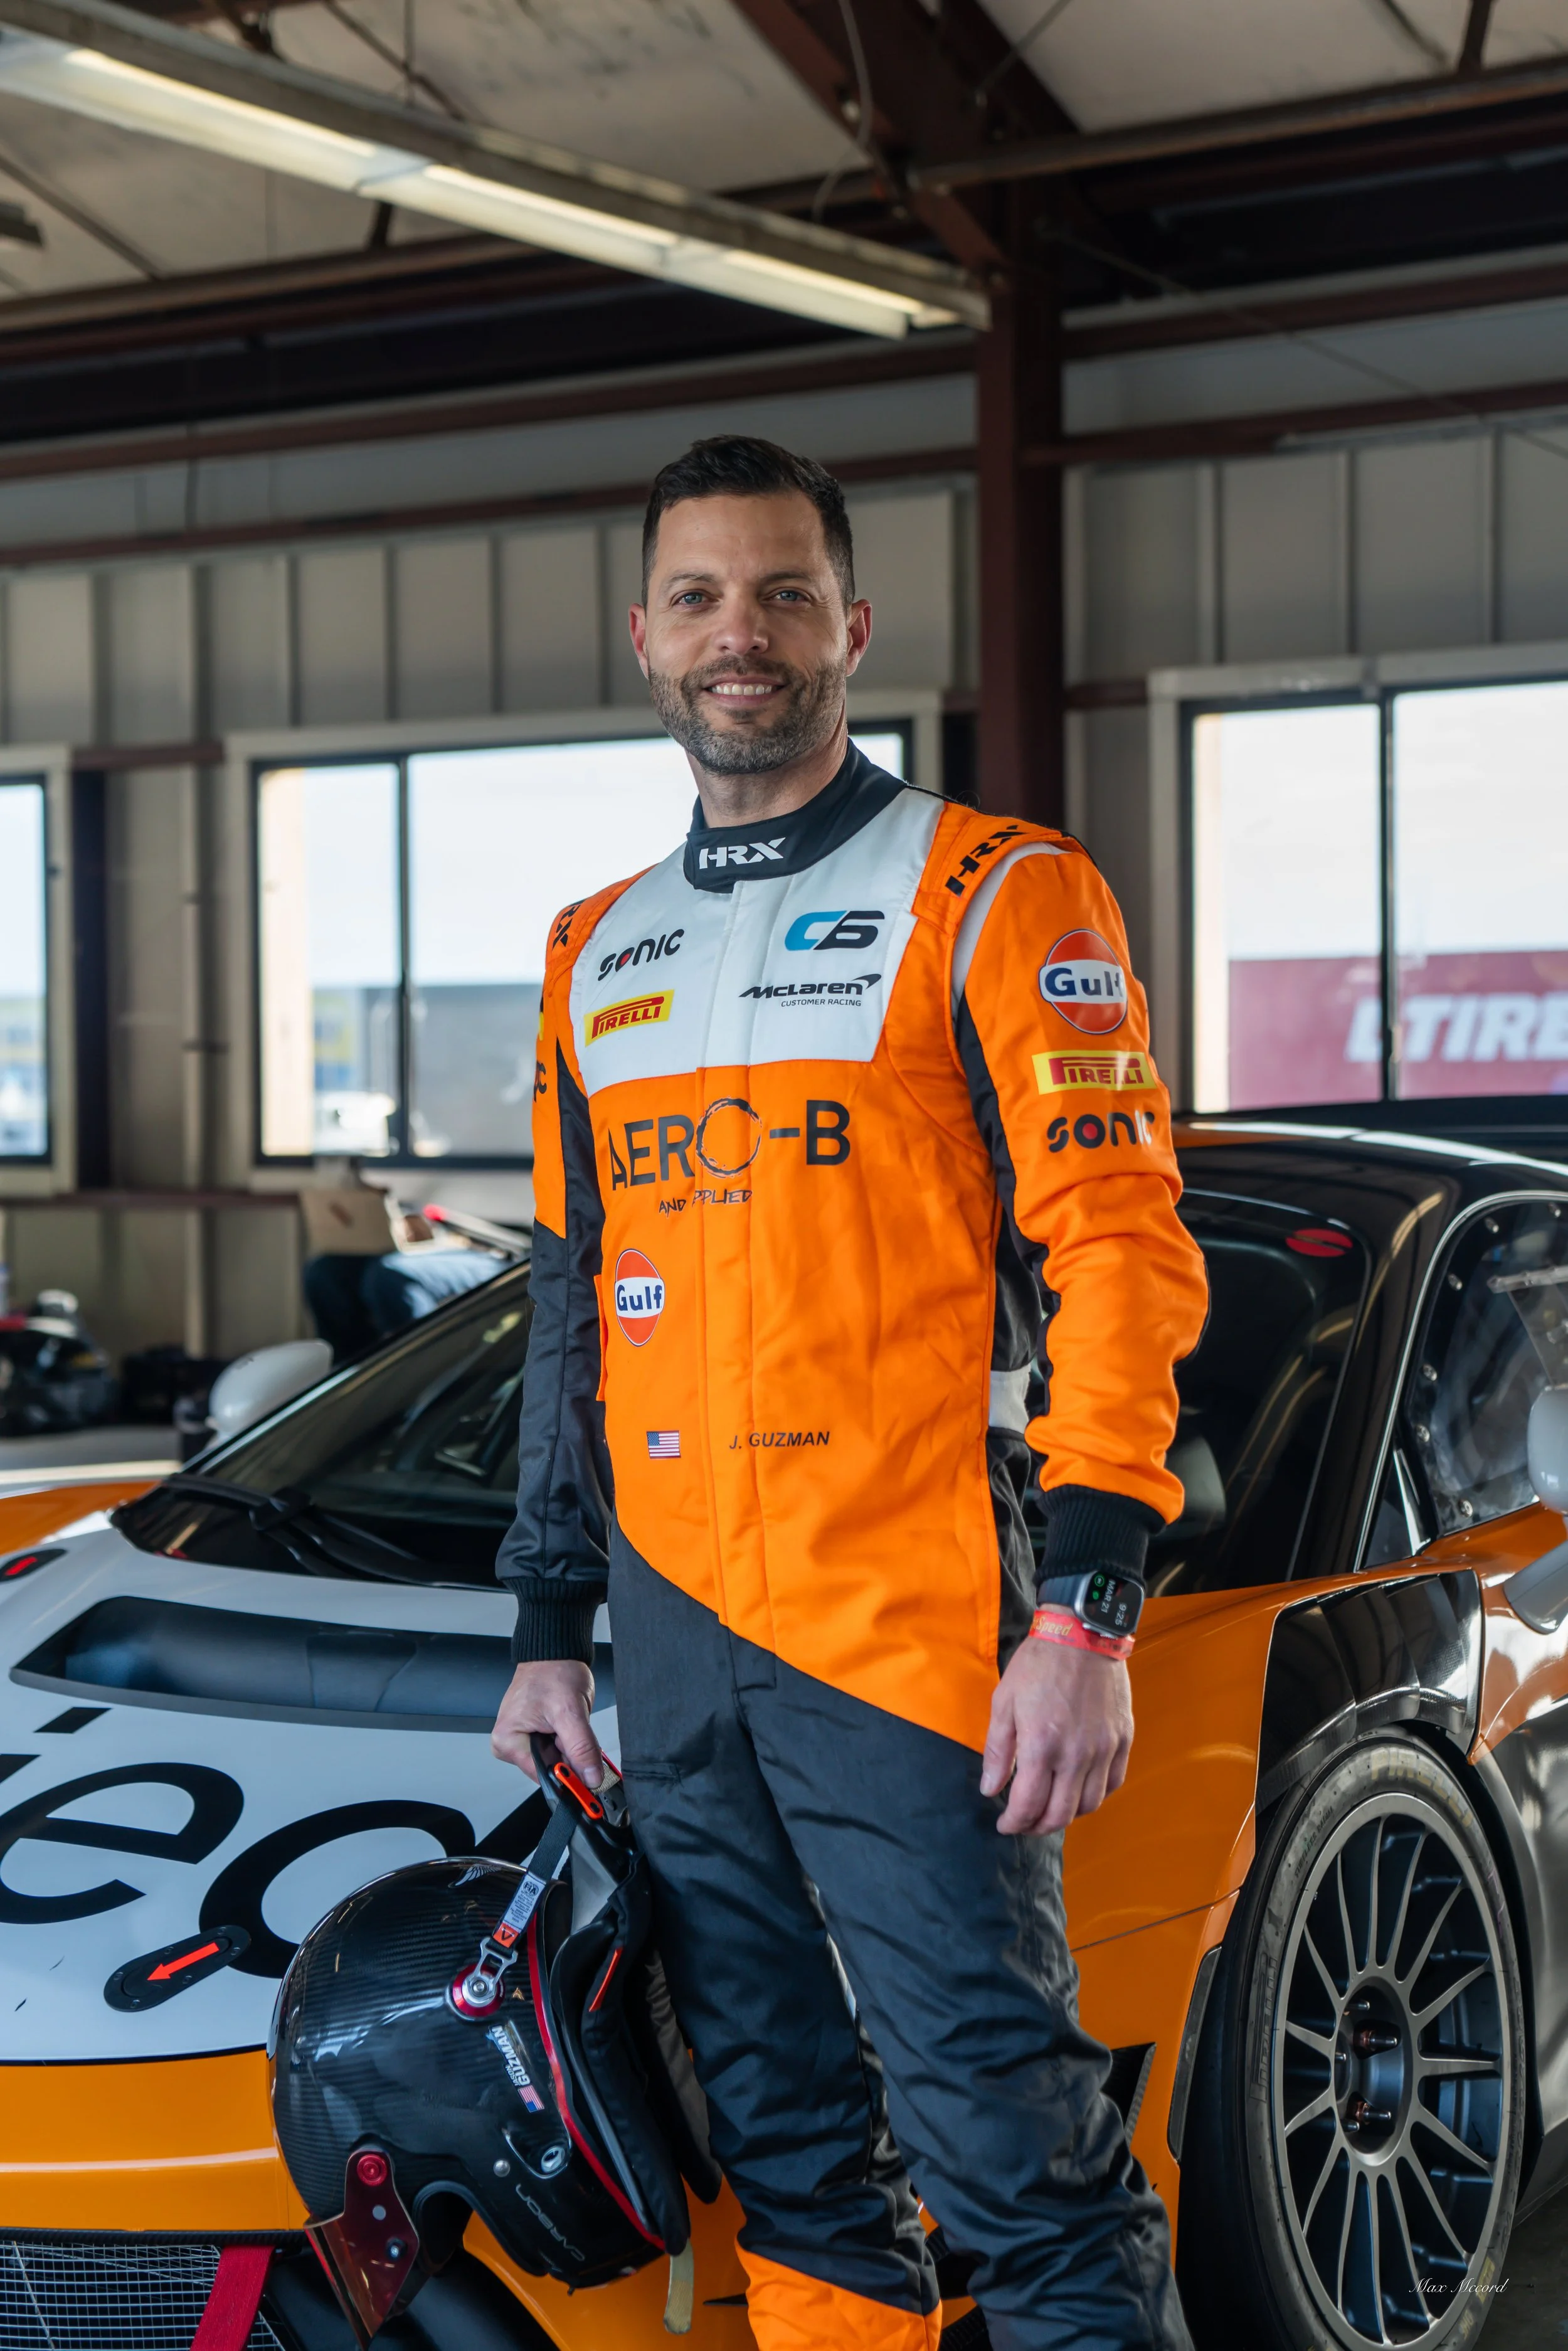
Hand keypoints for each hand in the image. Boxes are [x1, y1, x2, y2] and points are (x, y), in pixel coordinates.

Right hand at [491, 1659, 601, 1786]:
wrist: (555, 1652)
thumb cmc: (553, 1671)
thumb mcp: (570, 1711)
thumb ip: (581, 1748)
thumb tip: (591, 1778)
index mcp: (507, 1741)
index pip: (542, 1775)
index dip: (569, 1778)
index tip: (591, 1779)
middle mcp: (509, 1743)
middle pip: (549, 1769)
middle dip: (570, 1758)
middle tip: (579, 1735)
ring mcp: (521, 1739)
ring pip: (555, 1760)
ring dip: (570, 1748)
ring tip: (571, 1723)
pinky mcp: (532, 1734)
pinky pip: (555, 1749)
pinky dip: (568, 1742)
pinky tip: (568, 1724)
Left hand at [981, 1634, 1132, 1834]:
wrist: (1083, 1634)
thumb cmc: (1038, 1664)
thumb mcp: (1004, 1702)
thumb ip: (997, 1751)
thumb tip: (990, 1789)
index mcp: (1041, 1745)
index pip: (1027, 1805)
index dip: (1013, 1823)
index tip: (1004, 1824)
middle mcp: (1075, 1755)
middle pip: (1059, 1815)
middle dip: (1037, 1827)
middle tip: (1024, 1823)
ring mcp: (1103, 1749)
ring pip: (1088, 1805)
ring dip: (1067, 1815)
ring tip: (1050, 1807)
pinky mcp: (1122, 1740)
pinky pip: (1113, 1783)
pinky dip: (1095, 1795)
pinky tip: (1079, 1788)